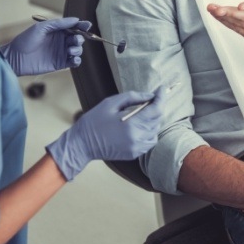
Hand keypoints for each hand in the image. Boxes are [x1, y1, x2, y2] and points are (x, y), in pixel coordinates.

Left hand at [1, 17, 90, 75]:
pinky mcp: (60, 64)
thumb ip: (59, 24)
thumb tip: (75, 20)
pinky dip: (77, 60)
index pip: (73, 27)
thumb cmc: (25, 40)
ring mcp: (61, 52)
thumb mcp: (42, 28)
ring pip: (77, 50)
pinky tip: (73, 59)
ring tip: (70, 50)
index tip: (87, 25)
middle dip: (80, 38)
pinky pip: (73, 62)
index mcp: (57, 31)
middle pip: (78, 38)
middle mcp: (61, 41)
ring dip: (78, 49)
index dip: (82, 26)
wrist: (15, 58)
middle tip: (74, 39)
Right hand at [46, 87, 167, 180]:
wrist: (82, 144)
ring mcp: (136, 148)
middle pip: (157, 120)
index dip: (161, 98)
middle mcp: (137, 138)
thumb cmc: (94, 121)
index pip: (156, 110)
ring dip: (153, 120)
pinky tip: (139, 124)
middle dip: (156, 107)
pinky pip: (149, 141)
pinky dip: (149, 131)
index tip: (162, 89)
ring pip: (155, 131)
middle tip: (151, 97)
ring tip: (144, 111)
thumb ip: (132, 97)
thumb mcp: (111, 103)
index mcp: (131, 125)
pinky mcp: (134, 154)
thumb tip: (149, 95)